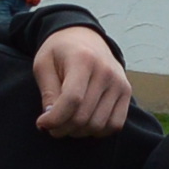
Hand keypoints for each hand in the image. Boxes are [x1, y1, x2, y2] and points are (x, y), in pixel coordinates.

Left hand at [30, 23, 136, 138]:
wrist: (84, 36)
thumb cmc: (59, 52)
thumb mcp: (43, 64)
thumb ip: (48, 92)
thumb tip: (51, 120)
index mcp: (83, 60)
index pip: (72, 100)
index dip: (55, 118)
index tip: (41, 123)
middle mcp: (105, 71)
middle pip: (83, 116)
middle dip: (62, 128)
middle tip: (51, 126)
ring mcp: (119, 82)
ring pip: (98, 124)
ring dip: (78, 132)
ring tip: (66, 123)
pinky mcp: (126, 91)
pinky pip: (115, 124)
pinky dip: (98, 131)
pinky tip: (84, 123)